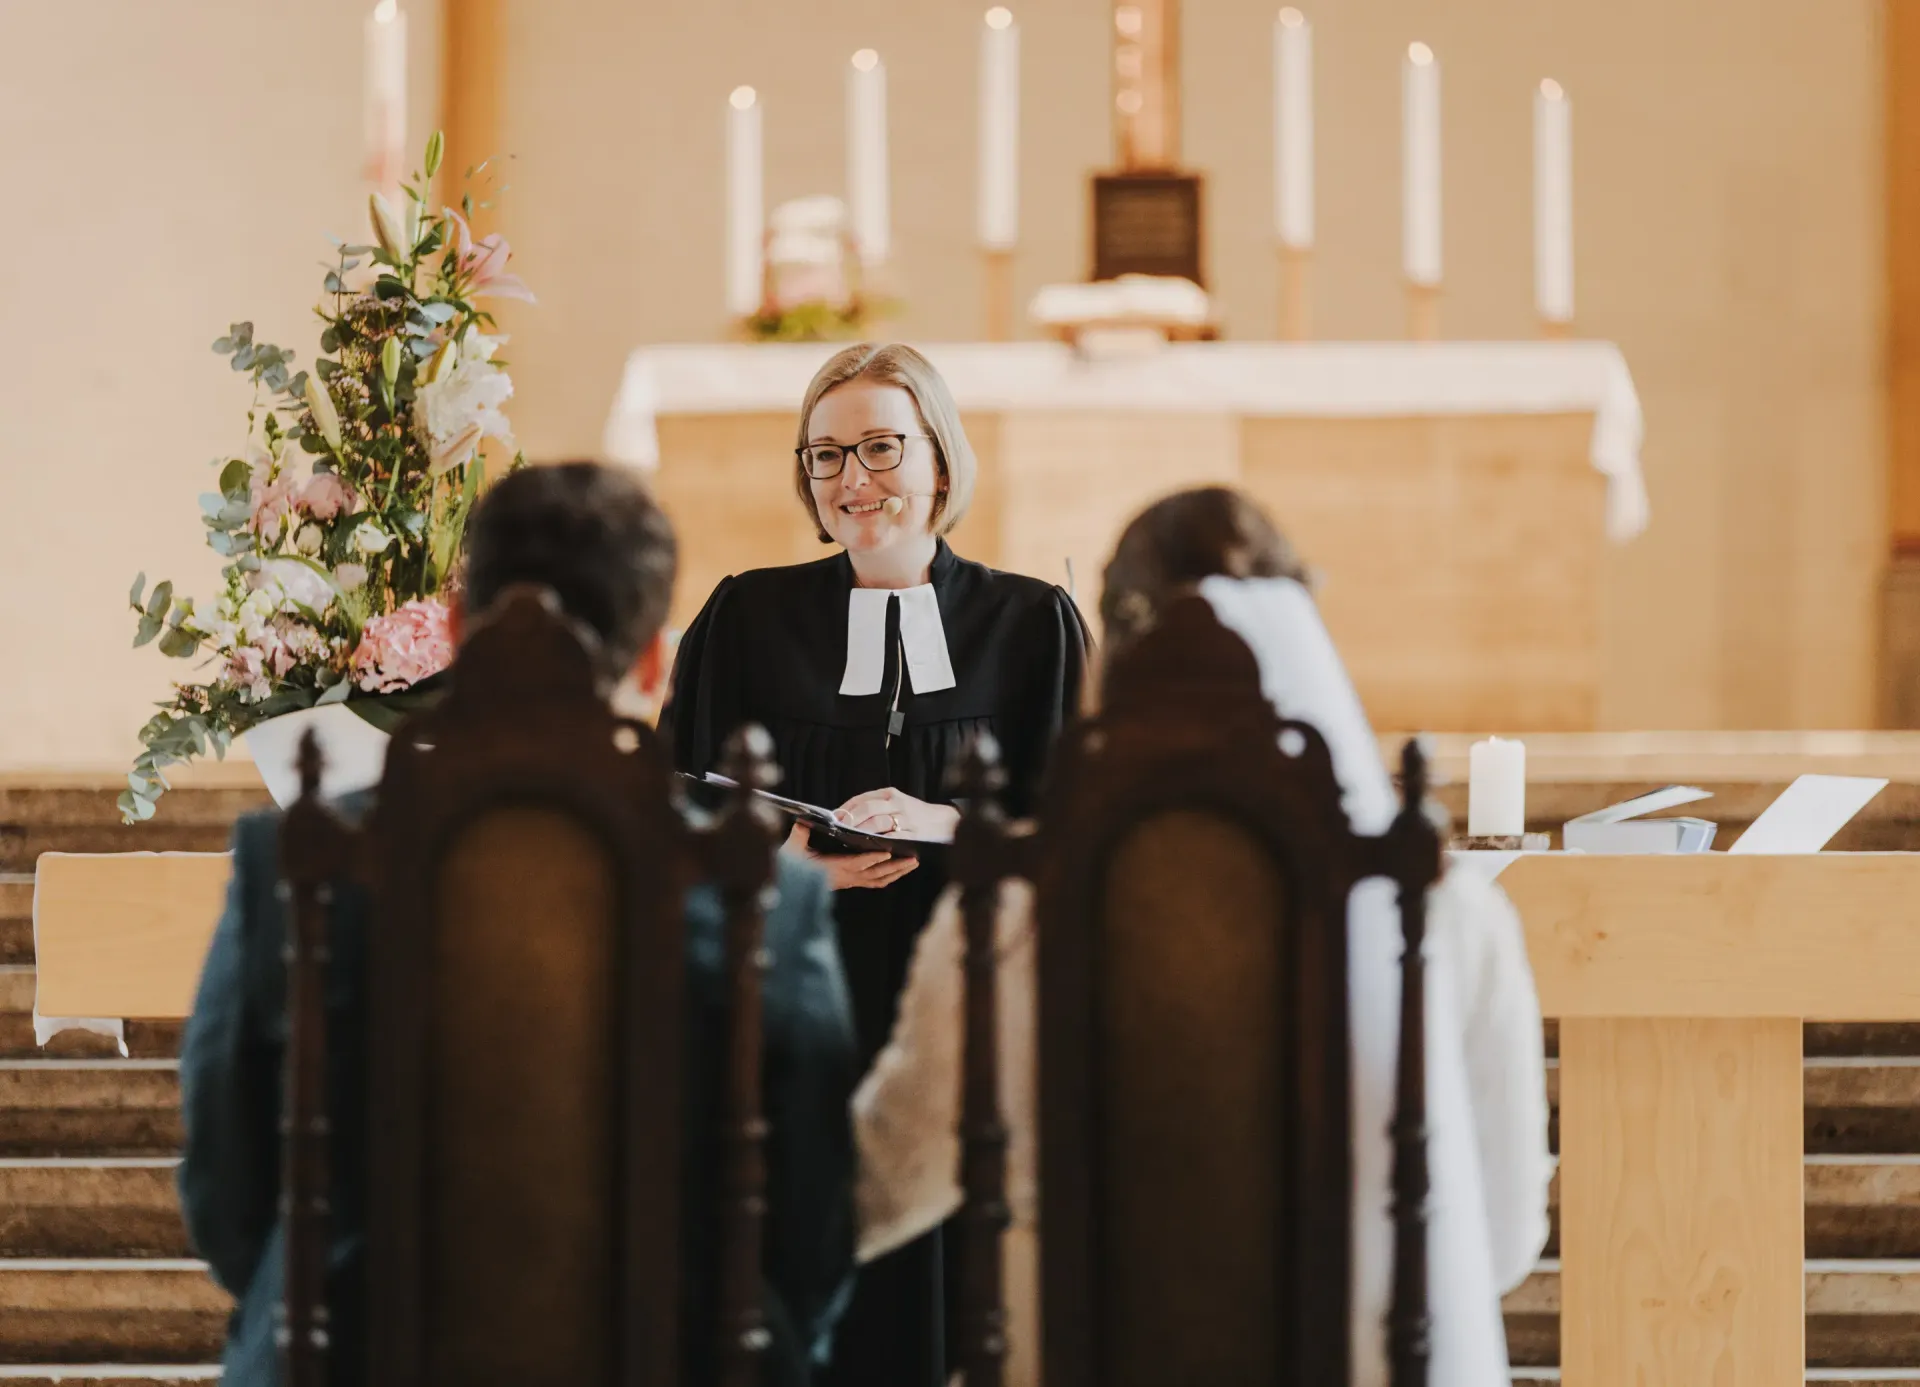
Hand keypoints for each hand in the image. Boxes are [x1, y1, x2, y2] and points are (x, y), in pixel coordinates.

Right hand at [783, 823, 918, 890]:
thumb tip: (803, 821)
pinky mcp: (849, 883)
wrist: (788, 887)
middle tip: (913, 859)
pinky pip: (873, 883)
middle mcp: (844, 878)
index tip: (886, 853)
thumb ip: (799, 836)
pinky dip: (887, 877)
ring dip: (896, 873)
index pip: (855, 864)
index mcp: (832, 869)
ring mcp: (848, 882)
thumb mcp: (792, 850)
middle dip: (895, 867)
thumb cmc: (789, 866)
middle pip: (874, 874)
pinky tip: (898, 872)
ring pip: (877, 880)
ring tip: (913, 863)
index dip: (871, 859)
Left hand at [832, 788, 960, 841]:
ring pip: (878, 822)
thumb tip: (846, 816)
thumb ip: (875, 807)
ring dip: (861, 831)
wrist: (942, 821)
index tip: (834, 818)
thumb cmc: (913, 814)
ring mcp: (905, 818)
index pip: (862, 799)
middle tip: (839, 829)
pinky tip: (869, 847)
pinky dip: (879, 842)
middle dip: (851, 820)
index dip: (846, 809)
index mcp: (889, 794)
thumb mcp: (895, 803)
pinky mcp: (912, 833)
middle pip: (868, 809)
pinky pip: (892, 837)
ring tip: (850, 838)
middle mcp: (897, 803)